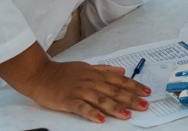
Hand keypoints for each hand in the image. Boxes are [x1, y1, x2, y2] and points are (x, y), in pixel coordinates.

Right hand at [28, 60, 149, 122]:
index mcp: (96, 74)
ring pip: (100, 99)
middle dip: (130, 98)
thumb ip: (105, 69)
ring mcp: (79, 91)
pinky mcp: (68, 100)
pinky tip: (100, 120)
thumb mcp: (87, 66)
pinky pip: (81, 107)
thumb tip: (122, 69)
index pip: (119, 79)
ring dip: (115, 107)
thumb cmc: (63, 72)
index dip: (134, 86)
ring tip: (127, 115)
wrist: (40, 74)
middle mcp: (90, 81)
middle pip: (113, 90)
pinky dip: (91, 113)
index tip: (147, 91)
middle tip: (144, 105)